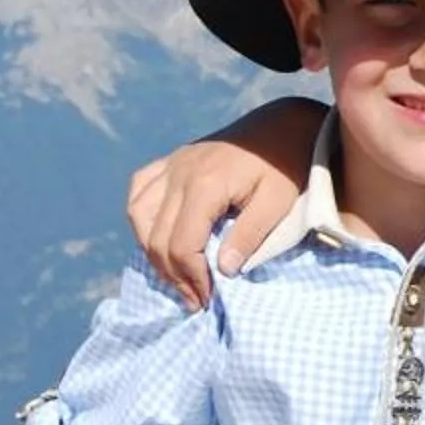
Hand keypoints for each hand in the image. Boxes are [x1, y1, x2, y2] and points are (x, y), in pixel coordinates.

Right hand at [127, 126, 308, 305]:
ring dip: (151, 250)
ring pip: (138, 214)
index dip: (190, 277)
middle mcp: (179, 173)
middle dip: (172, 274)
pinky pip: (140, 189)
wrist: (283, 125)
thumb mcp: (279, 202)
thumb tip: (223, 270)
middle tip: (194, 298)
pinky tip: (155, 235)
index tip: (206, 299)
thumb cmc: (286, 165)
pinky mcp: (172, 160)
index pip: (181, 244)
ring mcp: (172, 164)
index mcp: (205, 184)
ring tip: (176, 274)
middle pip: (156, 236)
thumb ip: (250, 235)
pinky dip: (141, 216)